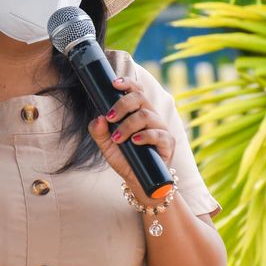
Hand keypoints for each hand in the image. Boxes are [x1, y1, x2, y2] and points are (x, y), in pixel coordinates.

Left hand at [88, 76, 175, 201]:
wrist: (139, 182)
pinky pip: (158, 134)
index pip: (136, 91)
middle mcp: (151, 117)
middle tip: (110, 117)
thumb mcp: (106, 146)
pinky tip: (134, 141)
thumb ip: (99, 132)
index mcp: (138, 112)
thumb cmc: (125, 159)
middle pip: (140, 98)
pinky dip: (144, 136)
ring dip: (128, 125)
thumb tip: (98, 118)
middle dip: (122, 105)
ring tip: (117, 138)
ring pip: (147, 115)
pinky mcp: (168, 143)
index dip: (127, 83)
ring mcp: (161, 129)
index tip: (114, 83)